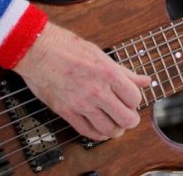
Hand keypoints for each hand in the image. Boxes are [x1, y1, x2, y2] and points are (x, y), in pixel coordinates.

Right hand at [13, 21, 151, 140]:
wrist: (38, 50)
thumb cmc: (67, 47)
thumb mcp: (101, 54)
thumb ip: (124, 72)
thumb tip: (145, 80)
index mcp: (108, 73)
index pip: (134, 98)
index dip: (136, 101)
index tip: (131, 99)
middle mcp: (97, 90)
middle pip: (126, 118)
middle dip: (130, 119)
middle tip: (127, 115)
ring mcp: (81, 103)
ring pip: (108, 129)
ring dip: (115, 129)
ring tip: (115, 124)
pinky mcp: (66, 112)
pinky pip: (87, 131)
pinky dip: (98, 134)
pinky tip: (100, 130)